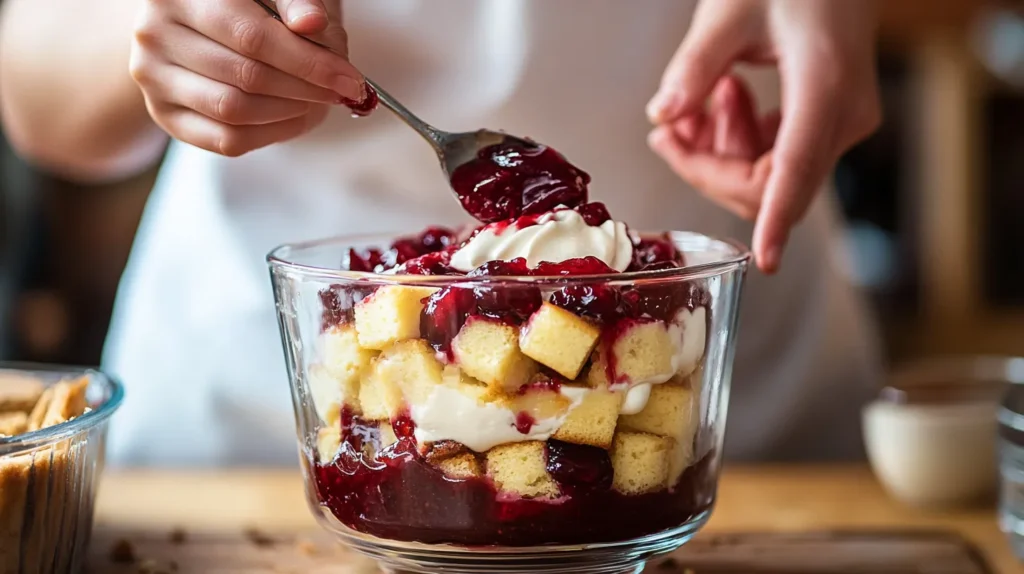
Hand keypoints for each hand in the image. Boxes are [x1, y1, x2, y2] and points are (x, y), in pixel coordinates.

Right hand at [130, 0, 360, 156]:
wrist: (205, 18)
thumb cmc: (249, 1)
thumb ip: (295, 0)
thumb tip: (312, 24)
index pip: (253, 37)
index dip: (309, 62)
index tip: (349, 78)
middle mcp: (155, 32)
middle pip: (246, 76)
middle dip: (306, 88)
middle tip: (338, 90)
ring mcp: (153, 75)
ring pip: (234, 110)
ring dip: (290, 112)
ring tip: (315, 100)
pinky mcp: (163, 113)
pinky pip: (224, 140)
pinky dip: (270, 134)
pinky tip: (292, 117)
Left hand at [646, 0, 881, 272]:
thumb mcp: (733, 7)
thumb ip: (694, 65)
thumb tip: (662, 116)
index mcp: (826, 88)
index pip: (796, 172)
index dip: (776, 222)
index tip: (765, 261)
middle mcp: (842, 115)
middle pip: (768, 182)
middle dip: (708, 166)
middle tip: (669, 131)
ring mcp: (840, 121)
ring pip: (768, 173)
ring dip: (720, 150)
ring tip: (696, 100)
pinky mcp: (829, 118)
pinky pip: (778, 154)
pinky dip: (740, 137)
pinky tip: (724, 95)